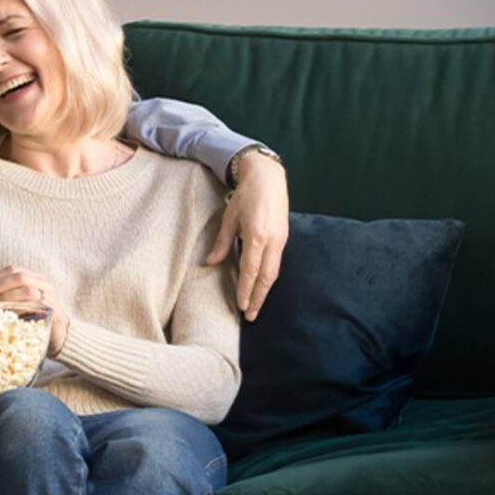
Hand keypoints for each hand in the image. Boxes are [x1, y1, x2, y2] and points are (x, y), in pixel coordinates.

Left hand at [0, 265, 69, 355]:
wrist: (60, 336)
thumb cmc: (35, 322)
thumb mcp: (21, 306)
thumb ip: (8, 298)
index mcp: (35, 278)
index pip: (13, 269)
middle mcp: (44, 283)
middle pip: (19, 276)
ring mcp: (50, 295)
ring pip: (27, 289)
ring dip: (6, 298)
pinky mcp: (53, 309)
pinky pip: (34, 305)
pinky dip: (18, 309)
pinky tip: (8, 316)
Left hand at [208, 150, 288, 320]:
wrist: (268, 178)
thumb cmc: (246, 196)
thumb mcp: (229, 218)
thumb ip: (221, 243)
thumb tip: (209, 263)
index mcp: (256, 235)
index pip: (250, 270)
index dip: (245, 289)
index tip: (240, 306)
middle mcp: (272, 241)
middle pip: (266, 277)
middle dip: (258, 298)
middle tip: (250, 316)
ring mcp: (281, 240)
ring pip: (274, 272)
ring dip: (265, 291)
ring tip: (256, 306)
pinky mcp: (284, 238)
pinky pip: (277, 263)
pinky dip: (269, 278)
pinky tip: (262, 286)